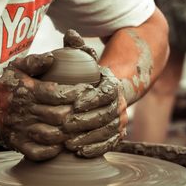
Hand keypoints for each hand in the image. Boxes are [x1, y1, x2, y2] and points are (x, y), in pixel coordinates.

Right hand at [0, 53, 92, 160]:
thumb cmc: (8, 87)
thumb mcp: (17, 68)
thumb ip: (35, 61)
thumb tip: (53, 58)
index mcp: (28, 91)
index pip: (57, 94)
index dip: (75, 93)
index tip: (86, 91)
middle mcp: (26, 112)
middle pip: (58, 116)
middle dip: (74, 113)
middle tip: (85, 111)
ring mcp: (23, 130)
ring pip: (51, 135)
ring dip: (66, 133)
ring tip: (76, 127)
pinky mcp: (20, 145)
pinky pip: (38, 152)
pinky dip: (52, 151)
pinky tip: (61, 144)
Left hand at [61, 29, 127, 157]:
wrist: (108, 90)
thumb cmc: (88, 75)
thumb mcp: (83, 59)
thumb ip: (76, 47)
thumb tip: (69, 33)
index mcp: (111, 84)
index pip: (105, 92)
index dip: (91, 99)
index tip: (75, 104)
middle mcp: (119, 103)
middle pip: (105, 114)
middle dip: (85, 122)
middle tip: (66, 127)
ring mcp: (119, 119)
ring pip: (107, 131)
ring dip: (88, 138)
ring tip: (69, 143)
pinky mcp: (117, 133)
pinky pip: (110, 143)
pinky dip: (96, 148)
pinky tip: (80, 153)